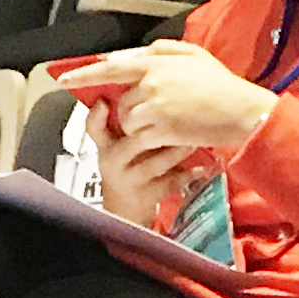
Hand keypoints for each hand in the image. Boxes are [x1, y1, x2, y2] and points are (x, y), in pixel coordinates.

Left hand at [57, 41, 277, 158]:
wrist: (241, 112)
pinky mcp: (162, 129)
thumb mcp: (195, 54)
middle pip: (121, 100)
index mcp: (155, 62)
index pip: (111, 66)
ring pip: (129, 121)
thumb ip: (163, 49)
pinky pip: (141, 137)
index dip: (84, 74)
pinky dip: (150, 140)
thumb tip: (138, 55)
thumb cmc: (222, 84)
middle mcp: (150, 83)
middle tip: (156, 112)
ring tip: (167, 123)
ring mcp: (155, 107)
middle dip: (131, 109)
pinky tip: (170, 134)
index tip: (64, 81)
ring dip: (140, 126)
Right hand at [89, 108, 202, 235]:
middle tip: (183, 116)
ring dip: (178, 150)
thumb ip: (128, 121)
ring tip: (195, 139)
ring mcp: (130, 179)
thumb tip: (150, 88)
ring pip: (156, 161)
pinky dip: (190, 174)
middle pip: (134, 141)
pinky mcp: (147, 195)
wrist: (124, 209)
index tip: (104, 103)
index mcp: (105, 144)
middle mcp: (114, 161)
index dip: (97, 115)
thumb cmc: (127, 167)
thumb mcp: (118, 144)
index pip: (94, 126)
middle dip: (159, 129)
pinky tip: (204, 168)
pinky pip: (172, 182)